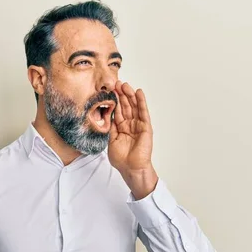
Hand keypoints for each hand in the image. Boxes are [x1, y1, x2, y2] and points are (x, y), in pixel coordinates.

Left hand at [109, 81, 158, 199]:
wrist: (131, 168)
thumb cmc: (121, 159)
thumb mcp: (111, 140)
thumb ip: (110, 128)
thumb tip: (105, 115)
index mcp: (121, 128)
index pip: (118, 110)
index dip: (114, 100)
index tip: (109, 90)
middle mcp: (130, 124)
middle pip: (126, 106)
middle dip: (121, 94)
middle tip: (116, 83)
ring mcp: (138, 125)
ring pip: (134, 106)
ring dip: (130, 95)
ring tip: (125, 85)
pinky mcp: (146, 127)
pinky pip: (143, 112)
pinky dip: (141, 102)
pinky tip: (139, 92)